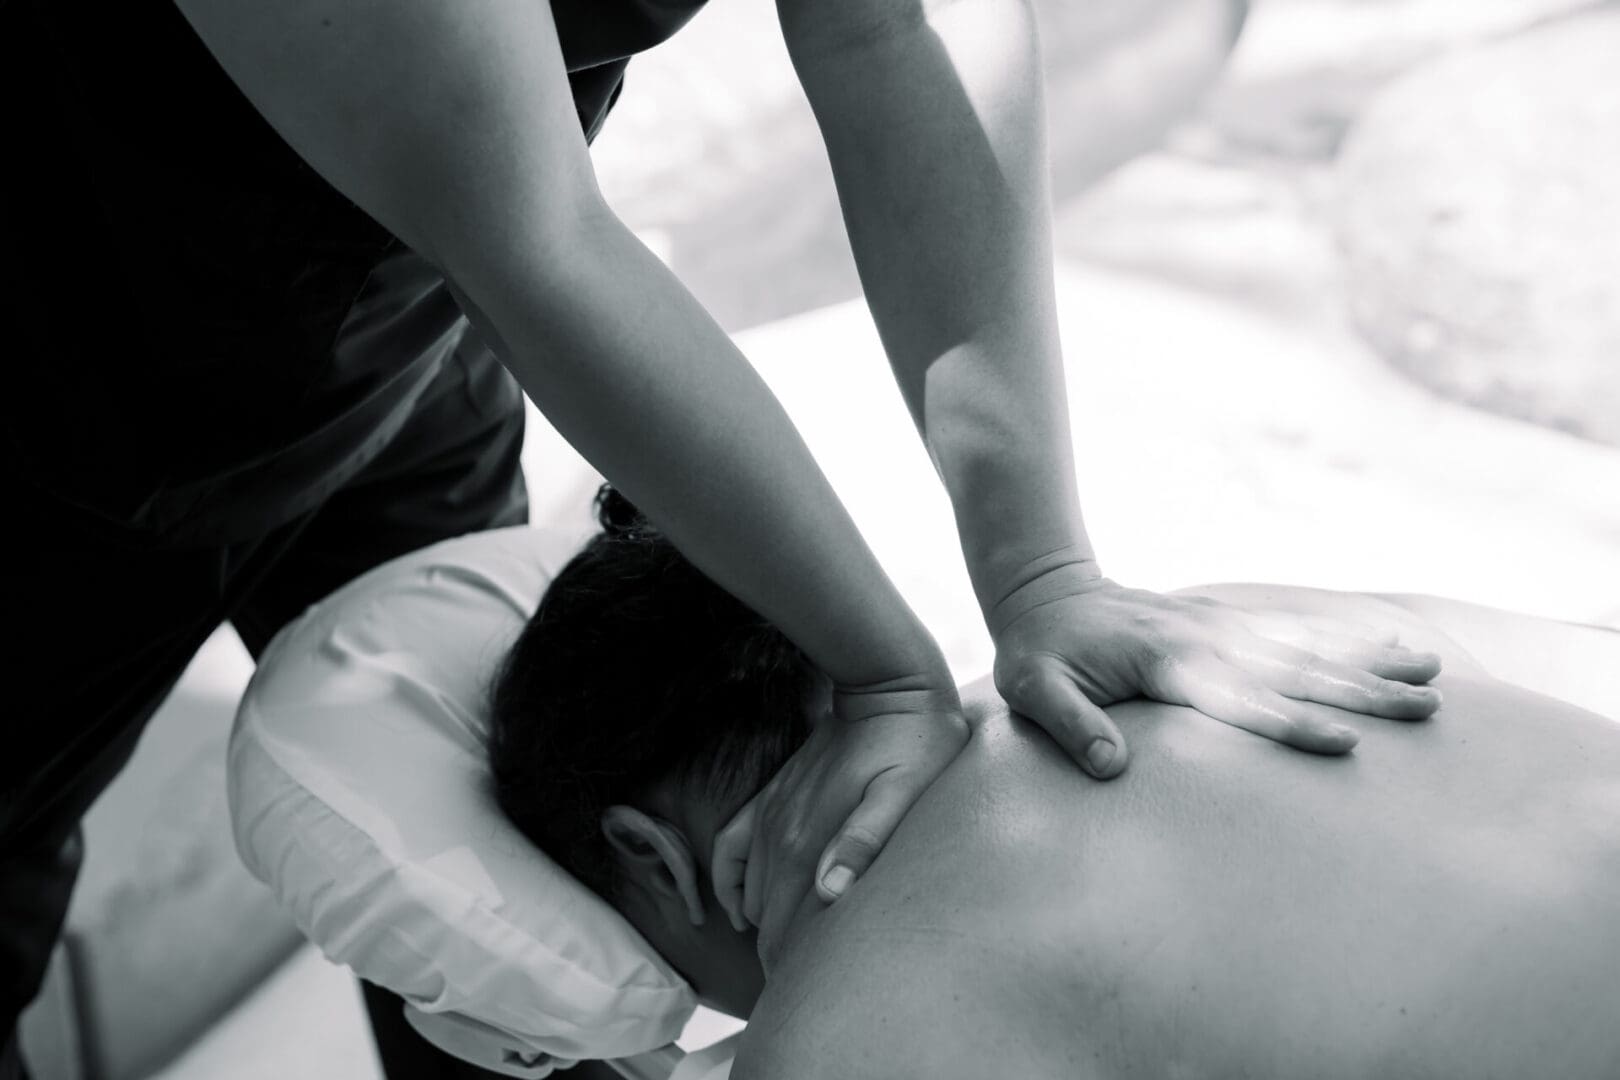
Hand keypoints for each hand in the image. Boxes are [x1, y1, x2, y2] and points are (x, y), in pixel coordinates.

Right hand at [710, 677, 967, 971]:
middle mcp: (781, 836)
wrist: (889, 690)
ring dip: (761, 928)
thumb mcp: (903, 795)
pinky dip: (728, 884)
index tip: (805, 1000)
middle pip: (766, 920)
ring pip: (748, 893)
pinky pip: (730, 849)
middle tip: (799, 993)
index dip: (793, 972)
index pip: (786, 929)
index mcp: (810, 844)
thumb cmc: (913, 746)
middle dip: (778, 960)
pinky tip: (739, 908)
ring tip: (784, 963)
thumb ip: (863, 843)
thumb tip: (828, 893)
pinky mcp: (771, 799)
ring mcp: (771, 817)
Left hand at [991, 561, 1443, 778]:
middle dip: (1363, 692)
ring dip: (1372, 660)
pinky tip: (1396, 643)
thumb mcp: (1034, 689)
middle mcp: (1206, 640)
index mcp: (1166, 663)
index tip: (1346, 744)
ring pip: (1309, 645)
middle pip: (1295, 670)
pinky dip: (1349, 635)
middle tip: (1427, 711)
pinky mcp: (1230, 619)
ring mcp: (1222, 625)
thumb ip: (1071, 725)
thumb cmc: (1039, 653)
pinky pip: (1299, 627)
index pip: (1239, 701)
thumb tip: (1110, 766)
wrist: (1047, 590)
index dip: (1291, 724)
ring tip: (1433, 674)